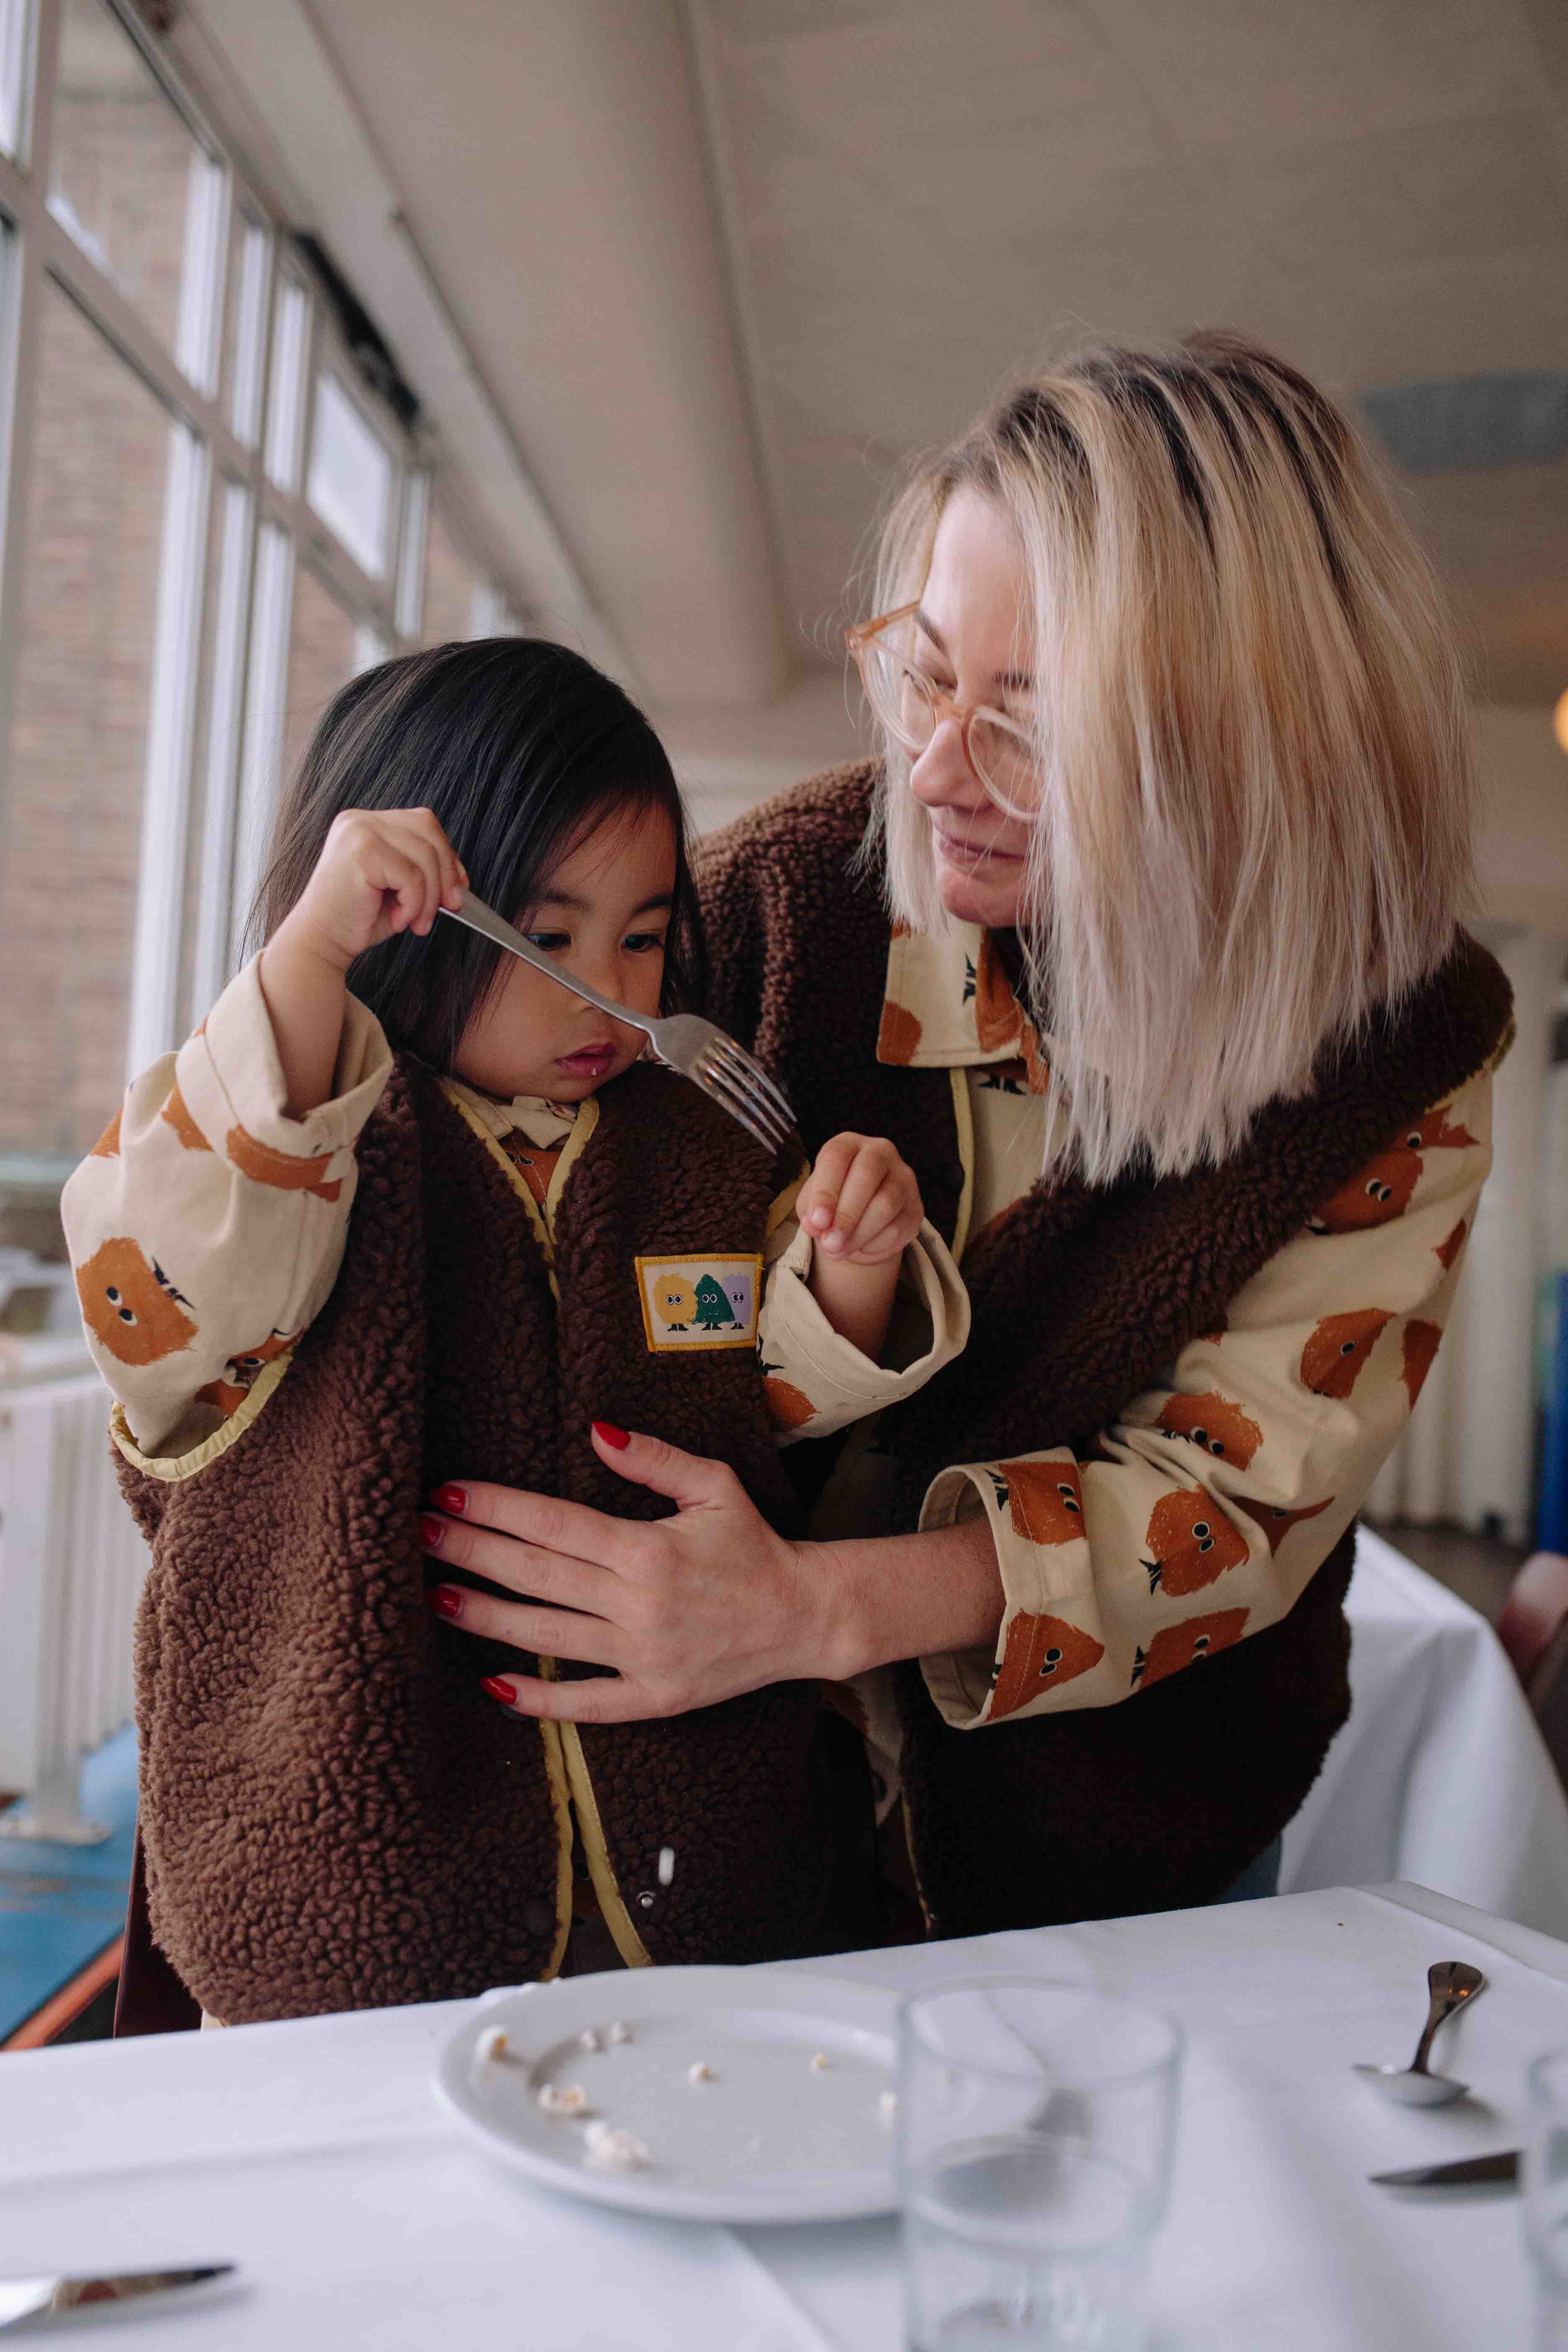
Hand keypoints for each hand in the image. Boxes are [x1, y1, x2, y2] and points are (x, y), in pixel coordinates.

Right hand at [276, 806, 467, 975]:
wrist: (322, 942)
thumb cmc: (358, 917)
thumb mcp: (397, 886)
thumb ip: (422, 868)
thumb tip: (459, 875)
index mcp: (367, 822)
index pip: (423, 823)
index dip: (447, 855)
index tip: (456, 888)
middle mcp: (359, 820)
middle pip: (428, 832)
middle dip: (446, 874)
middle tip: (449, 908)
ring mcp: (358, 832)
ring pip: (424, 856)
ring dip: (429, 898)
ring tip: (416, 922)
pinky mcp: (362, 852)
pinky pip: (412, 876)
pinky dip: (414, 905)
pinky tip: (397, 920)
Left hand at [420, 1423, 836, 1722]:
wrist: (804, 1618)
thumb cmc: (753, 1545)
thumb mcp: (714, 1486)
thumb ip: (653, 1458)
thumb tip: (594, 1430)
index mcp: (649, 1550)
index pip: (553, 1525)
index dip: (495, 1509)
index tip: (448, 1495)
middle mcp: (640, 1606)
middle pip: (537, 1575)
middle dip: (472, 1553)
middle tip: (415, 1535)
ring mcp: (644, 1657)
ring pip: (547, 1636)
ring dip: (485, 1618)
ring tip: (434, 1598)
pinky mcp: (654, 1699)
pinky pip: (586, 1704)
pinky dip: (539, 1698)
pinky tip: (494, 1684)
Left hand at [795, 1133, 924, 1263]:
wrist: (860, 1220)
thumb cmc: (833, 1203)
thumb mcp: (813, 1203)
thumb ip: (812, 1212)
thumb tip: (817, 1226)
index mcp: (849, 1144)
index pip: (837, 1157)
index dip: (826, 1191)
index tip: (817, 1221)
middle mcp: (880, 1153)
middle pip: (867, 1174)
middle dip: (846, 1214)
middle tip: (830, 1242)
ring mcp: (903, 1178)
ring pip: (886, 1203)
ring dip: (860, 1233)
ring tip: (840, 1250)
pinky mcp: (916, 1206)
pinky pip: (899, 1226)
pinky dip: (876, 1244)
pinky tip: (861, 1248)